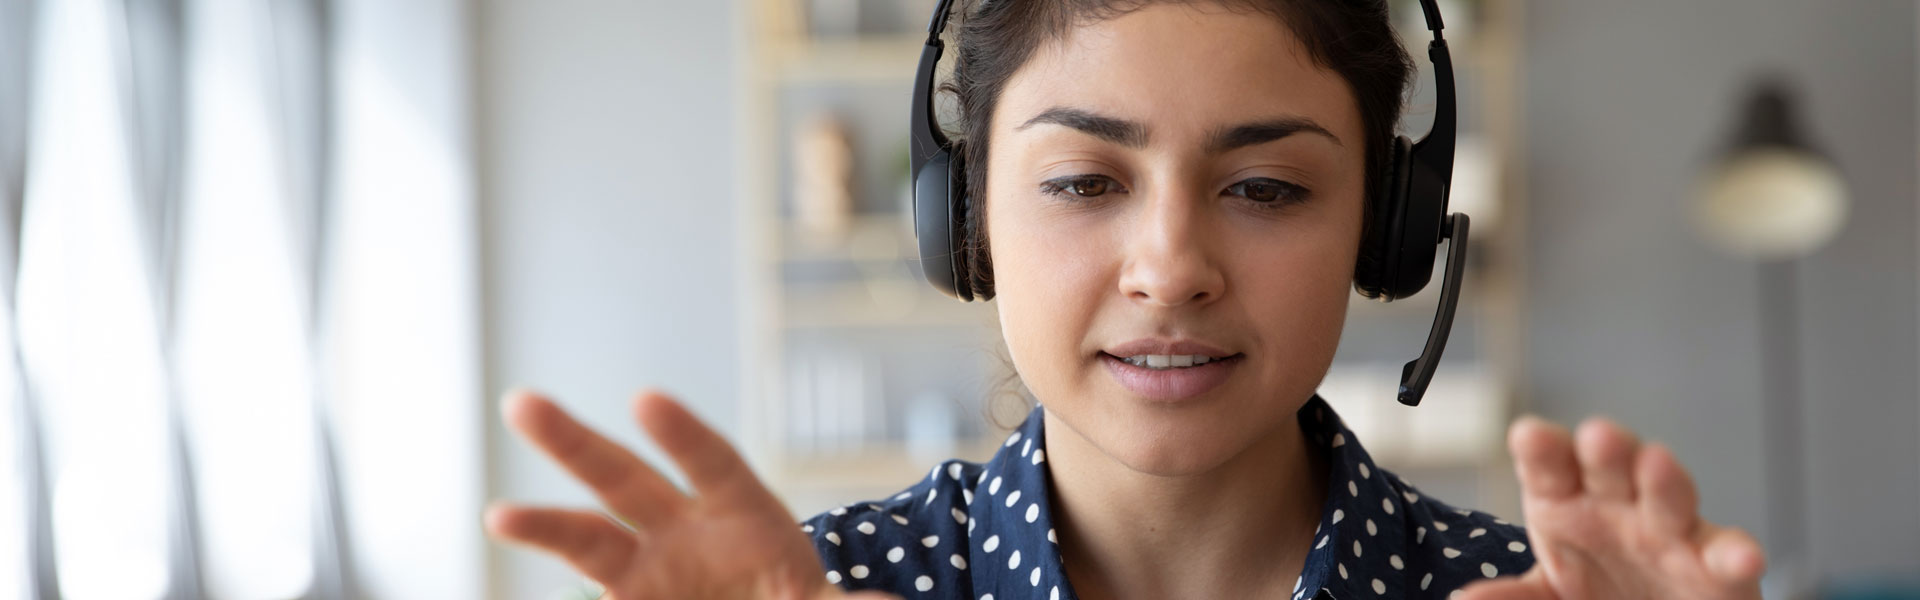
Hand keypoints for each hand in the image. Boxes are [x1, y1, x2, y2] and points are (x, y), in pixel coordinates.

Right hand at [485, 388, 896, 599]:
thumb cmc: (796, 599)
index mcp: (745, 512)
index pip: (712, 463)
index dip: (680, 434)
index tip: (647, 400)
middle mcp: (684, 528)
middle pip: (626, 477)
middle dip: (575, 442)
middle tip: (523, 402)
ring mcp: (648, 567)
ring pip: (587, 537)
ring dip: (542, 523)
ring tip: (498, 516)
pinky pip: (585, 590)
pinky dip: (552, 574)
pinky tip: (514, 554)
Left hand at [1459, 417, 1767, 599]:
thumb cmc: (1596, 590)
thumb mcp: (1548, 594)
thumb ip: (1513, 597)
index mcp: (1566, 502)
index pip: (1550, 467)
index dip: (1542, 449)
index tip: (1529, 437)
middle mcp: (1619, 506)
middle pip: (1610, 466)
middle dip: (1605, 448)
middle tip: (1597, 436)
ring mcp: (1670, 532)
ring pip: (1669, 496)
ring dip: (1665, 479)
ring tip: (1657, 464)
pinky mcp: (1717, 568)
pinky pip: (1727, 555)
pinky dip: (1736, 553)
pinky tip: (1740, 556)